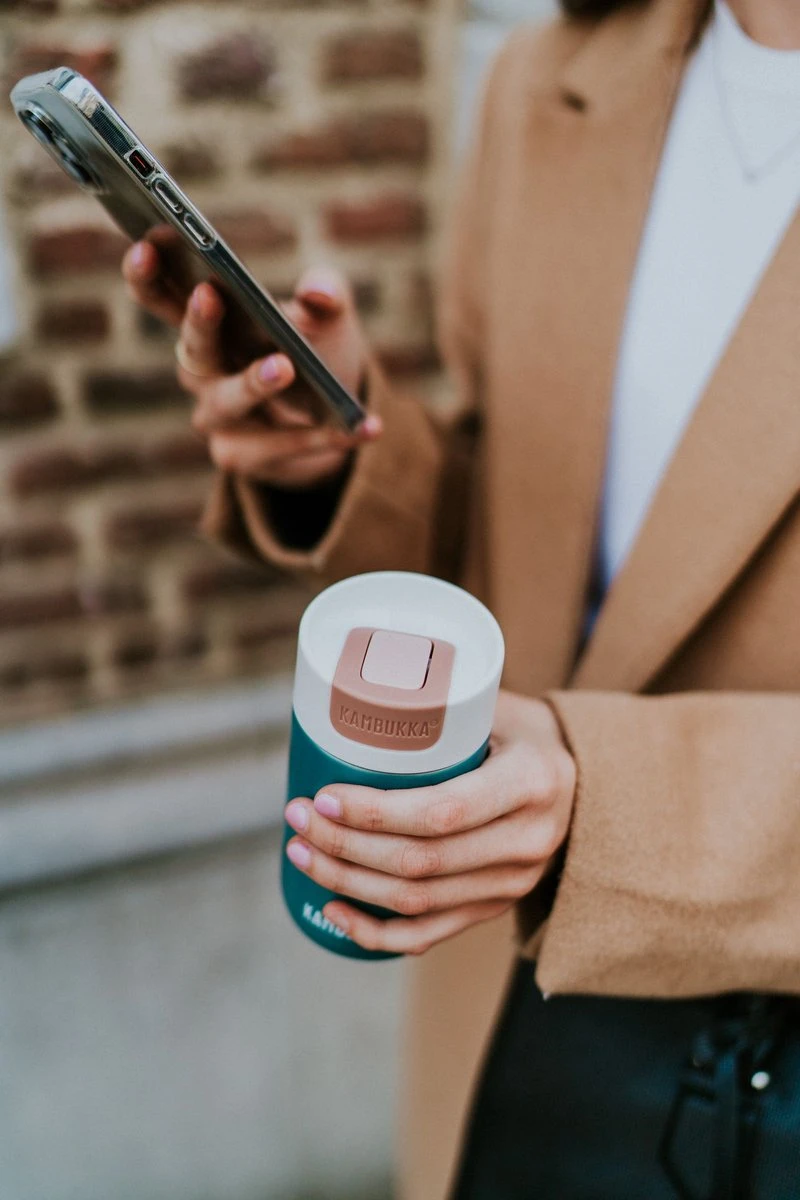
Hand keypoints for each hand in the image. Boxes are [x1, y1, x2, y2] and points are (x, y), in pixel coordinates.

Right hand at [121, 242, 381, 487]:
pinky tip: (362, 426)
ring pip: (226, 402)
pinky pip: (279, 446)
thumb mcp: (329, 314)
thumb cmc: (314, 350)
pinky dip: (323, 435)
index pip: (161, 297)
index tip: (145, 246)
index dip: (146, 275)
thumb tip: (318, 294)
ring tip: (285, 366)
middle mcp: (201, 373)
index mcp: (207, 325)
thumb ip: (326, 293)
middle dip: (200, 323)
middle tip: (210, 294)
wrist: (332, 417)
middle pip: (192, 350)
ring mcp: (217, 417)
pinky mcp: (241, 456)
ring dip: (252, 382)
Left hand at [284, 691, 576, 954]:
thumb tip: (355, 696)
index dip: (373, 813)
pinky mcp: (496, 908)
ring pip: (417, 901)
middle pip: (420, 862)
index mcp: (530, 782)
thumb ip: (444, 706)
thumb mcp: (501, 706)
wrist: (584, 782)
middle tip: (296, 817)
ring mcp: (513, 883)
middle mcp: (527, 842)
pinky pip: (429, 935)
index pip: (441, 811)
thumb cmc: (523, 732)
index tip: (321, 795)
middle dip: (344, 846)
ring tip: (301, 854)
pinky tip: (333, 910)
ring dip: (348, 882)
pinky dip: (374, 932)